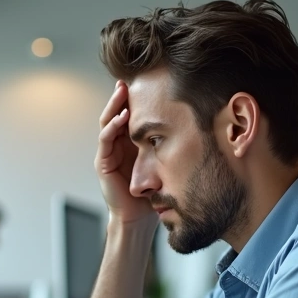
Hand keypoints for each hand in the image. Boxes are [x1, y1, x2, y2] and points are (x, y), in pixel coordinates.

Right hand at [95, 81, 154, 225]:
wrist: (139, 217)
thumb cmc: (153, 192)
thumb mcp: (163, 162)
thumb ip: (168, 145)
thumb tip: (195, 124)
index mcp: (129, 143)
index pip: (128, 115)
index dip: (132, 100)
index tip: (143, 83)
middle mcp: (117, 145)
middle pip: (116, 114)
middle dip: (120, 97)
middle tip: (127, 80)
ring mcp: (108, 153)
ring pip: (107, 122)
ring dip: (114, 106)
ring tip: (122, 92)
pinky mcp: (102, 163)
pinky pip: (105, 140)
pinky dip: (112, 126)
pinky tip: (123, 117)